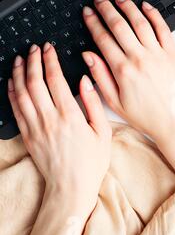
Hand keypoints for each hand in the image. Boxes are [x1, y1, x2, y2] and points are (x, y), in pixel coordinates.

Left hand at [7, 43, 111, 210]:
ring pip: (22, 93)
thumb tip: (86, 81)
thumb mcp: (103, 132)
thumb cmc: (91, 161)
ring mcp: (36, 127)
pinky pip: (15, 110)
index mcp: (70, 115)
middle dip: (33, 61)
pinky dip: (12, 93)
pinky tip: (13, 83)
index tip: (49, 48)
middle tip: (34, 49)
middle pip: (35, 82)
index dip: (50, 60)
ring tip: (21, 59)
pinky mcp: (28, 136)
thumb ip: (94, 104)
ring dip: (20, 73)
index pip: (55, 79)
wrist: (72, 186)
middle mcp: (50, 119)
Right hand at [81, 0, 174, 144]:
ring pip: (140, 22)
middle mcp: (140, 59)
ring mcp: (158, 55)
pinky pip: (163, 29)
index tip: (88, 13)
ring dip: (128, 7)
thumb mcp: (115, 102)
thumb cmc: (147, 116)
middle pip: (119, 25)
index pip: (103, 39)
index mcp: (123, 70)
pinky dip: (154, 15)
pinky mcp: (173, 54)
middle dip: (106, 9)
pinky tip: (146, 7)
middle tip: (99, 0)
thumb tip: (88, 55)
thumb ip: (100, 76)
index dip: (93, 22)